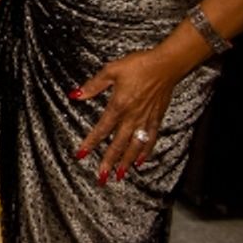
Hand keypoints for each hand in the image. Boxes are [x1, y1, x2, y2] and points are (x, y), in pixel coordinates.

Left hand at [70, 48, 183, 184]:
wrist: (166, 65)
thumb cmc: (139, 65)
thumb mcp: (111, 70)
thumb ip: (93, 85)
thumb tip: (75, 94)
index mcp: (119, 105)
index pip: (101, 129)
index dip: (90, 142)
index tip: (81, 154)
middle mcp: (132, 116)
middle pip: (118, 144)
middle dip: (108, 161)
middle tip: (101, 177)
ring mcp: (145, 119)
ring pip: (134, 146)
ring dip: (126, 161)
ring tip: (119, 175)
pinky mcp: (157, 118)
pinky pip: (150, 139)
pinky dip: (145, 152)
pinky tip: (140, 161)